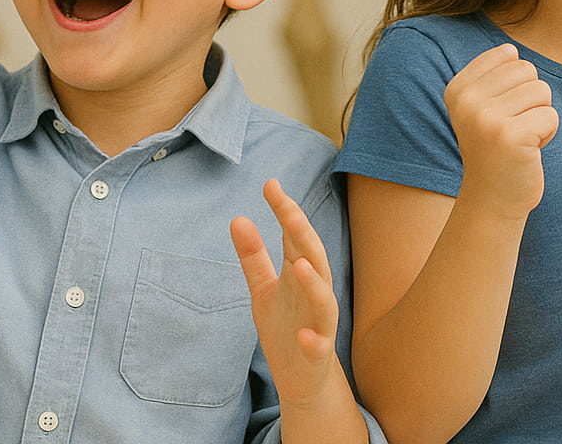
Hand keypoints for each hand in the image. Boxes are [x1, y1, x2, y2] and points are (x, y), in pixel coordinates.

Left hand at [231, 179, 344, 405]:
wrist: (303, 378)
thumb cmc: (286, 326)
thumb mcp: (263, 289)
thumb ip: (253, 256)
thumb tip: (237, 218)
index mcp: (300, 273)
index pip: (295, 235)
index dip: (285, 210)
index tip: (270, 184)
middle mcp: (314, 292)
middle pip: (313, 257)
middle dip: (302, 233)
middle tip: (287, 208)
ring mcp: (319, 323)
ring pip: (324, 299)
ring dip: (314, 283)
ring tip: (299, 264)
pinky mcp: (318, 353)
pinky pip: (319, 346)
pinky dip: (314, 340)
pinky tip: (304, 335)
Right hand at [444, 43, 557, 218]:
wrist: (492, 199)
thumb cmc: (495, 149)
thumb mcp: (482, 108)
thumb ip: (492, 75)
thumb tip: (510, 49)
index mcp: (458, 89)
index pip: (507, 56)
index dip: (516, 84)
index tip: (501, 112)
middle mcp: (467, 101)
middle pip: (527, 70)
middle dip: (532, 99)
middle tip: (515, 128)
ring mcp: (487, 118)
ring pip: (542, 91)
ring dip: (541, 116)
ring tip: (522, 139)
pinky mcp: (511, 136)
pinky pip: (551, 116)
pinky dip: (548, 133)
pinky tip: (530, 150)